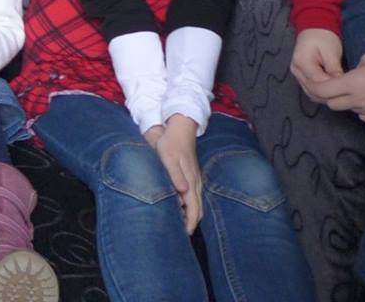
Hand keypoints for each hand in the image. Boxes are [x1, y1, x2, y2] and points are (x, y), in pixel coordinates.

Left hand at [147, 115, 202, 233]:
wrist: (180, 129)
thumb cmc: (171, 143)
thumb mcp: (168, 157)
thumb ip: (175, 174)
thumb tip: (183, 192)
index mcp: (190, 182)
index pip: (194, 209)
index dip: (189, 223)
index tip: (183, 235)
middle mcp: (195, 184)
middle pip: (196, 210)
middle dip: (189, 224)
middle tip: (178, 235)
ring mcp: (194, 181)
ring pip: (194, 205)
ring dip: (188, 216)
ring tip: (177, 226)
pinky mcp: (191, 178)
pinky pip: (191, 197)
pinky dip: (187, 207)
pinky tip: (177, 209)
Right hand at [291, 28, 345, 101]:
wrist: (314, 31)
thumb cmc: (323, 38)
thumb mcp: (331, 51)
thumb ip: (334, 67)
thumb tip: (340, 83)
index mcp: (302, 61)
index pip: (316, 81)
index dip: (330, 87)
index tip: (345, 89)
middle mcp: (296, 70)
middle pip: (311, 89)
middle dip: (328, 94)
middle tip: (345, 94)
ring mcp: (297, 75)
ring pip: (310, 93)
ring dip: (325, 96)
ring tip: (340, 95)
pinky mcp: (302, 77)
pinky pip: (311, 90)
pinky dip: (321, 94)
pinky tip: (333, 93)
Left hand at [319, 52, 364, 124]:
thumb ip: (351, 71)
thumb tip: (346, 77)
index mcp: (350, 84)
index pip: (321, 91)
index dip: (314, 88)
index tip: (316, 84)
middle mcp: (357, 101)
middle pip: (331, 104)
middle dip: (329, 97)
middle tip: (334, 89)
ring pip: (348, 110)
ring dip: (347, 103)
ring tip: (357, 93)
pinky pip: (364, 116)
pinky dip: (362, 110)